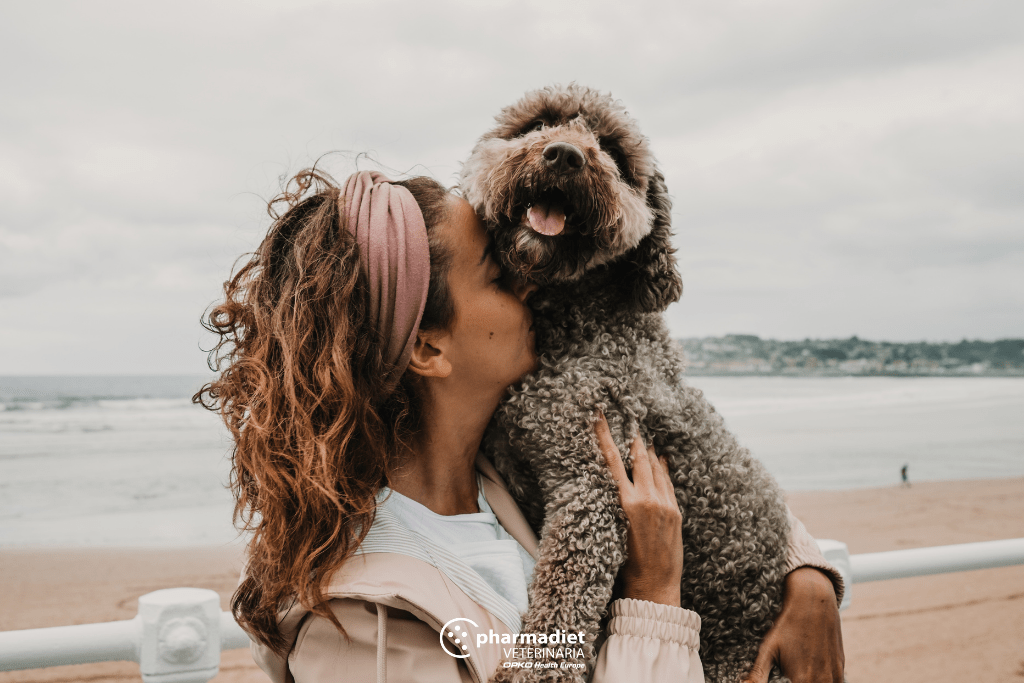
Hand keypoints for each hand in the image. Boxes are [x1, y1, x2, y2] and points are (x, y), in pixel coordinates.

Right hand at [594, 412, 683, 606]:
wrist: (652, 585)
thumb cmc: (626, 563)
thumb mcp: (613, 528)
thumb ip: (616, 501)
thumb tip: (615, 480)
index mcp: (626, 503)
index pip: (613, 461)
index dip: (605, 436)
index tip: (600, 416)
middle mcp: (647, 499)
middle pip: (639, 459)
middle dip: (634, 440)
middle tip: (630, 422)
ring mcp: (665, 504)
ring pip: (656, 468)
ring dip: (649, 452)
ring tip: (644, 440)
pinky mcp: (676, 512)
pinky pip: (668, 482)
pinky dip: (663, 469)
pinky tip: (662, 460)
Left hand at [743, 567, 844, 682]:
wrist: (813, 601)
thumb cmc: (788, 624)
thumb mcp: (768, 648)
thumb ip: (757, 674)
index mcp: (803, 680)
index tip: (783, 679)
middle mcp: (822, 680)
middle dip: (797, 681)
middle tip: (788, 675)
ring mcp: (835, 675)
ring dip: (812, 681)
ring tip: (798, 672)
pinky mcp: (841, 668)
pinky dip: (823, 681)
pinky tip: (811, 673)